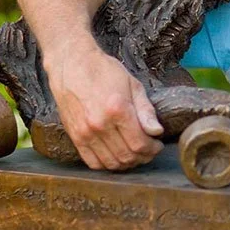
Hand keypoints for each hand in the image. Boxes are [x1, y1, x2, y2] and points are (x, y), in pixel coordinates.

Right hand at [44, 39, 163, 170]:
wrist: (72, 65)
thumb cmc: (104, 72)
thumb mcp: (133, 85)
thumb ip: (146, 110)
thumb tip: (157, 132)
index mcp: (118, 110)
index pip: (140, 143)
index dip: (153, 149)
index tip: (157, 144)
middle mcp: (100, 125)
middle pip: (127, 156)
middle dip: (143, 157)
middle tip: (149, 150)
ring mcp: (85, 133)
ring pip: (111, 163)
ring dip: (127, 163)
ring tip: (135, 153)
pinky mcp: (74, 137)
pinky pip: (92, 162)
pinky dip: (107, 165)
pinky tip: (116, 156)